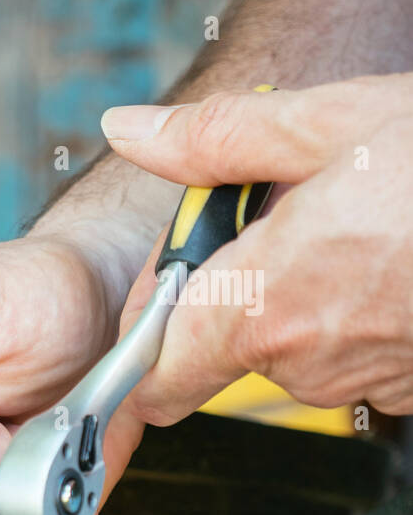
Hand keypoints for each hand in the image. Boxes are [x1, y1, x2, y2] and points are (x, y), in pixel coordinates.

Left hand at [103, 74, 412, 425]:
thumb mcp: (332, 124)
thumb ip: (214, 142)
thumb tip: (130, 133)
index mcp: (264, 306)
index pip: (158, 375)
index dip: (146, 338)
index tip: (161, 296)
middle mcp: (307, 362)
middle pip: (225, 344)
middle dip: (238, 287)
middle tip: (286, 217)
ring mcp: (366, 383)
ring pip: (293, 349)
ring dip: (303, 297)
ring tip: (357, 231)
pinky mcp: (411, 390)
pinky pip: (353, 358)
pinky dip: (356, 315)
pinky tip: (392, 264)